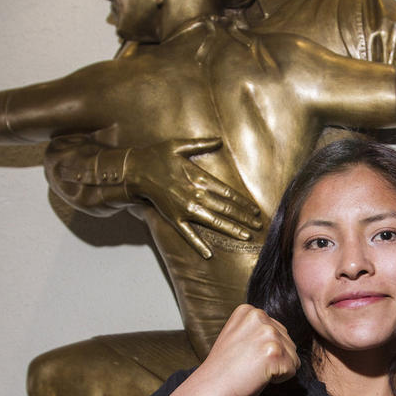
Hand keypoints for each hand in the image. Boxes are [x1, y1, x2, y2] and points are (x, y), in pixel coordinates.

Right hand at [125, 137, 261, 258]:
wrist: (136, 170)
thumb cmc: (157, 156)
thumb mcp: (179, 145)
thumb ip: (201, 144)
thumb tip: (218, 140)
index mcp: (200, 179)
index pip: (228, 193)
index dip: (243, 203)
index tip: (255, 210)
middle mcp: (196, 195)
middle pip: (226, 209)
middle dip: (243, 218)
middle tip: (259, 226)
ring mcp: (185, 209)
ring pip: (213, 222)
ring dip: (231, 230)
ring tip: (246, 236)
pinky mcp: (174, 218)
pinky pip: (188, 234)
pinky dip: (197, 244)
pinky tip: (208, 254)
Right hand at [154, 305, 299, 395]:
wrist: (208, 390)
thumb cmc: (223, 371)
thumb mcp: (239, 338)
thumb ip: (258, 331)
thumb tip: (284, 337)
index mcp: (249, 311)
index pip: (278, 332)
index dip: (264, 351)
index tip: (243, 356)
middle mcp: (259, 316)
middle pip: (288, 343)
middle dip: (274, 359)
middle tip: (247, 366)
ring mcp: (268, 333)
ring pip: (292, 356)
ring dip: (277, 369)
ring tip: (251, 371)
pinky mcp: (275, 352)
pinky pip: (292, 370)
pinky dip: (278, 379)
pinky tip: (257, 377)